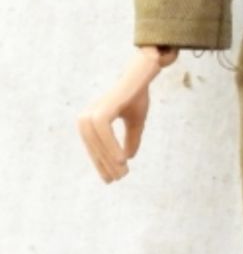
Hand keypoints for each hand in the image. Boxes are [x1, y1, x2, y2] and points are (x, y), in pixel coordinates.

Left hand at [77, 46, 177, 182]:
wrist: (143, 75)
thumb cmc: (137, 95)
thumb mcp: (135, 122)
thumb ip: (130, 138)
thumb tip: (127, 158)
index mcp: (91, 118)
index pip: (93, 147)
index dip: (101, 163)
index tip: (110, 179)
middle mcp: (88, 114)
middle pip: (92, 146)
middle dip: (104, 164)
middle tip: (118, 179)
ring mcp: (93, 110)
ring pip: (96, 142)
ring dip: (109, 159)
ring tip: (122, 172)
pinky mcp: (103, 107)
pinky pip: (103, 132)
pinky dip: (111, 147)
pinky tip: (121, 160)